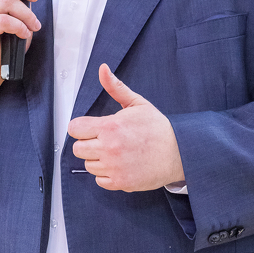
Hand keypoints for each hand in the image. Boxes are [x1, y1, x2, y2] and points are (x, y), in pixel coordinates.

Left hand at [68, 64, 184, 191]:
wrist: (179, 152)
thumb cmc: (158, 128)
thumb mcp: (137, 103)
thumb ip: (115, 87)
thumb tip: (103, 69)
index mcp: (110, 127)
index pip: (74, 129)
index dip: (81, 127)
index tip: (90, 128)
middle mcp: (109, 148)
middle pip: (77, 149)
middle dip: (87, 143)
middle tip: (103, 140)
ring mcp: (114, 167)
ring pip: (88, 165)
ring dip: (97, 159)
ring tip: (114, 152)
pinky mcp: (121, 182)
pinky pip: (99, 181)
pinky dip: (107, 174)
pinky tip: (119, 165)